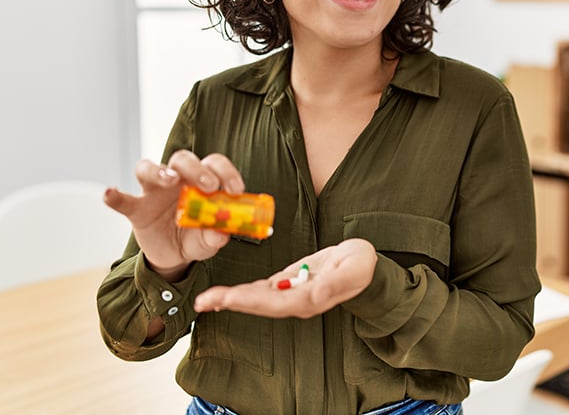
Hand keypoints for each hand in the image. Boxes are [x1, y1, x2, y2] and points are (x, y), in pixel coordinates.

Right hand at [104, 150, 243, 280]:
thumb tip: (221, 233)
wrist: (173, 256)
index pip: (213, 164)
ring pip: (149, 168)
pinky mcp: (136, 209)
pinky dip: (115, 196)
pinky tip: (110, 194)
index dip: (226, 172)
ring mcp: (153, 192)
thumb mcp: (209, 240)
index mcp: (201, 181)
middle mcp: (177, 180)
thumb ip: (216, 235)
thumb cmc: (196, 236)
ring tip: (169, 180)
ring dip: (158, 171)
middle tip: (209, 186)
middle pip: (182, 160)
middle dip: (196, 168)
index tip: (236, 190)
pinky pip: (123, 200)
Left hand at [193, 238, 377, 317]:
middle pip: (258, 304)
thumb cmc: (362, 265)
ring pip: (256, 298)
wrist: (365, 264)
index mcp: (309, 299)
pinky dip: (243, 290)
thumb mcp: (355, 269)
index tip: (228, 298)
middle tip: (202, 301)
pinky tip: (226, 293)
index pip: (274, 303)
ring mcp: (290, 293)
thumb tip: (315, 295)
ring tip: (205, 299)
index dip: (250, 301)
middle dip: (231, 301)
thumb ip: (336, 283)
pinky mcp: (288, 283)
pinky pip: (262, 289)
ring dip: (231, 298)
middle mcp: (296, 301)